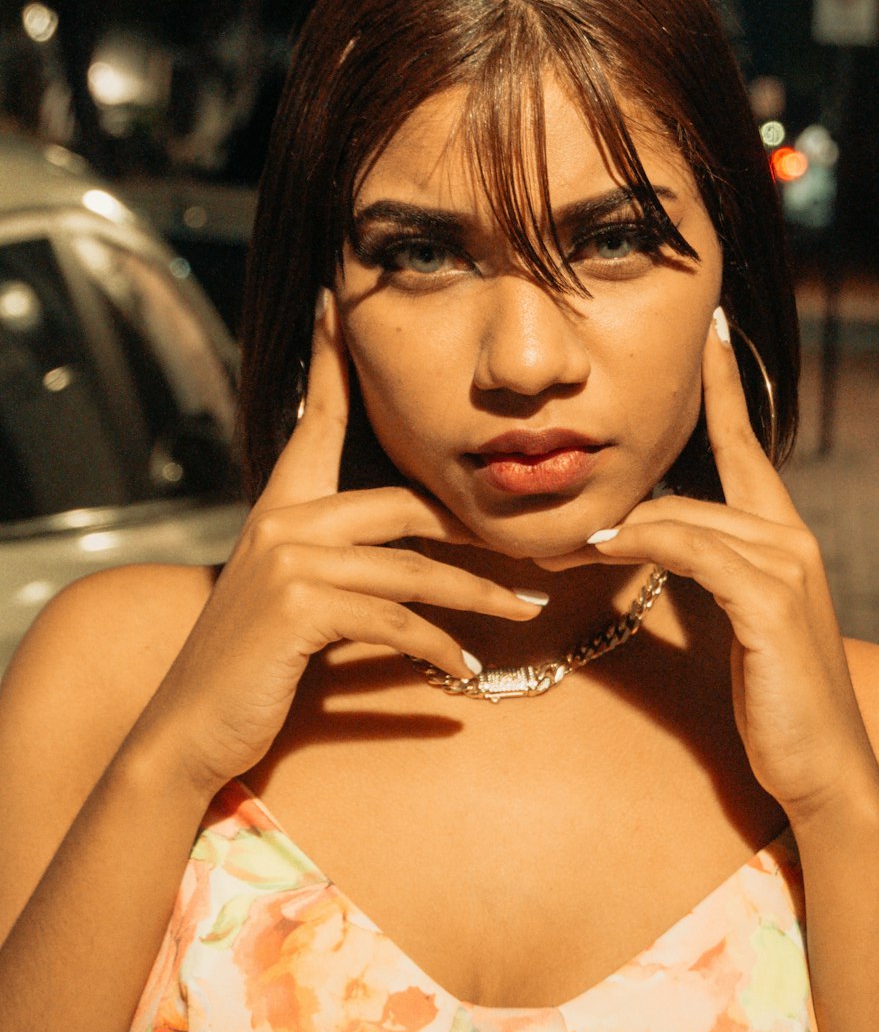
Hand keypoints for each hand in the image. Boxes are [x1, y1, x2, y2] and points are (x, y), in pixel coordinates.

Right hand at [134, 292, 542, 796]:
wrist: (191, 727)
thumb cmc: (252, 664)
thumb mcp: (294, 597)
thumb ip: (340, 561)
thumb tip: (409, 557)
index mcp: (280, 506)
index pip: (318, 419)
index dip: (332, 362)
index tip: (337, 304)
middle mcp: (282, 519)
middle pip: (405, 505)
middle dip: (474, 532)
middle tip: (535, 555)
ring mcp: (289, 559)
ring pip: (412, 567)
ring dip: (478, 595)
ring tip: (528, 612)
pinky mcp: (300, 605)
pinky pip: (395, 618)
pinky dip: (438, 647)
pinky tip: (464, 671)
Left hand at [543, 312, 878, 823]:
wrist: (823, 767)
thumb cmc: (773, 696)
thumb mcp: (730, 621)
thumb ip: (698, 571)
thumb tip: (636, 537)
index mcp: (782, 534)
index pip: (746, 443)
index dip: (725, 386)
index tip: (710, 333)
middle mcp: (790, 536)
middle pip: (697, 484)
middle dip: (627, 492)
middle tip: (565, 490)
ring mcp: (786, 564)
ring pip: (682, 518)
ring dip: (615, 530)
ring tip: (557, 545)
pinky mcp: (770, 599)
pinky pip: (689, 551)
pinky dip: (641, 546)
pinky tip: (600, 549)